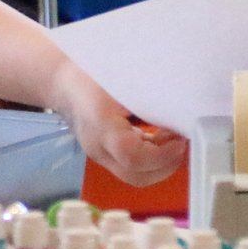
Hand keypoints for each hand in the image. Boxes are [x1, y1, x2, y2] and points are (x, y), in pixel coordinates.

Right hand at [52, 64, 185, 187]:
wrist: (63, 82)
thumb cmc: (94, 72)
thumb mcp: (122, 76)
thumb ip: (149, 92)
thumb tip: (184, 103)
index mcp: (100, 122)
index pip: (130, 153)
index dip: (160, 154)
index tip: (179, 139)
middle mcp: (98, 145)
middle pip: (135, 175)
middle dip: (166, 164)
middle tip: (181, 141)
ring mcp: (100, 155)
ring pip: (135, 176)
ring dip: (161, 164)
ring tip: (173, 139)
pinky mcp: (105, 156)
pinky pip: (131, 168)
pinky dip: (152, 160)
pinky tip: (160, 140)